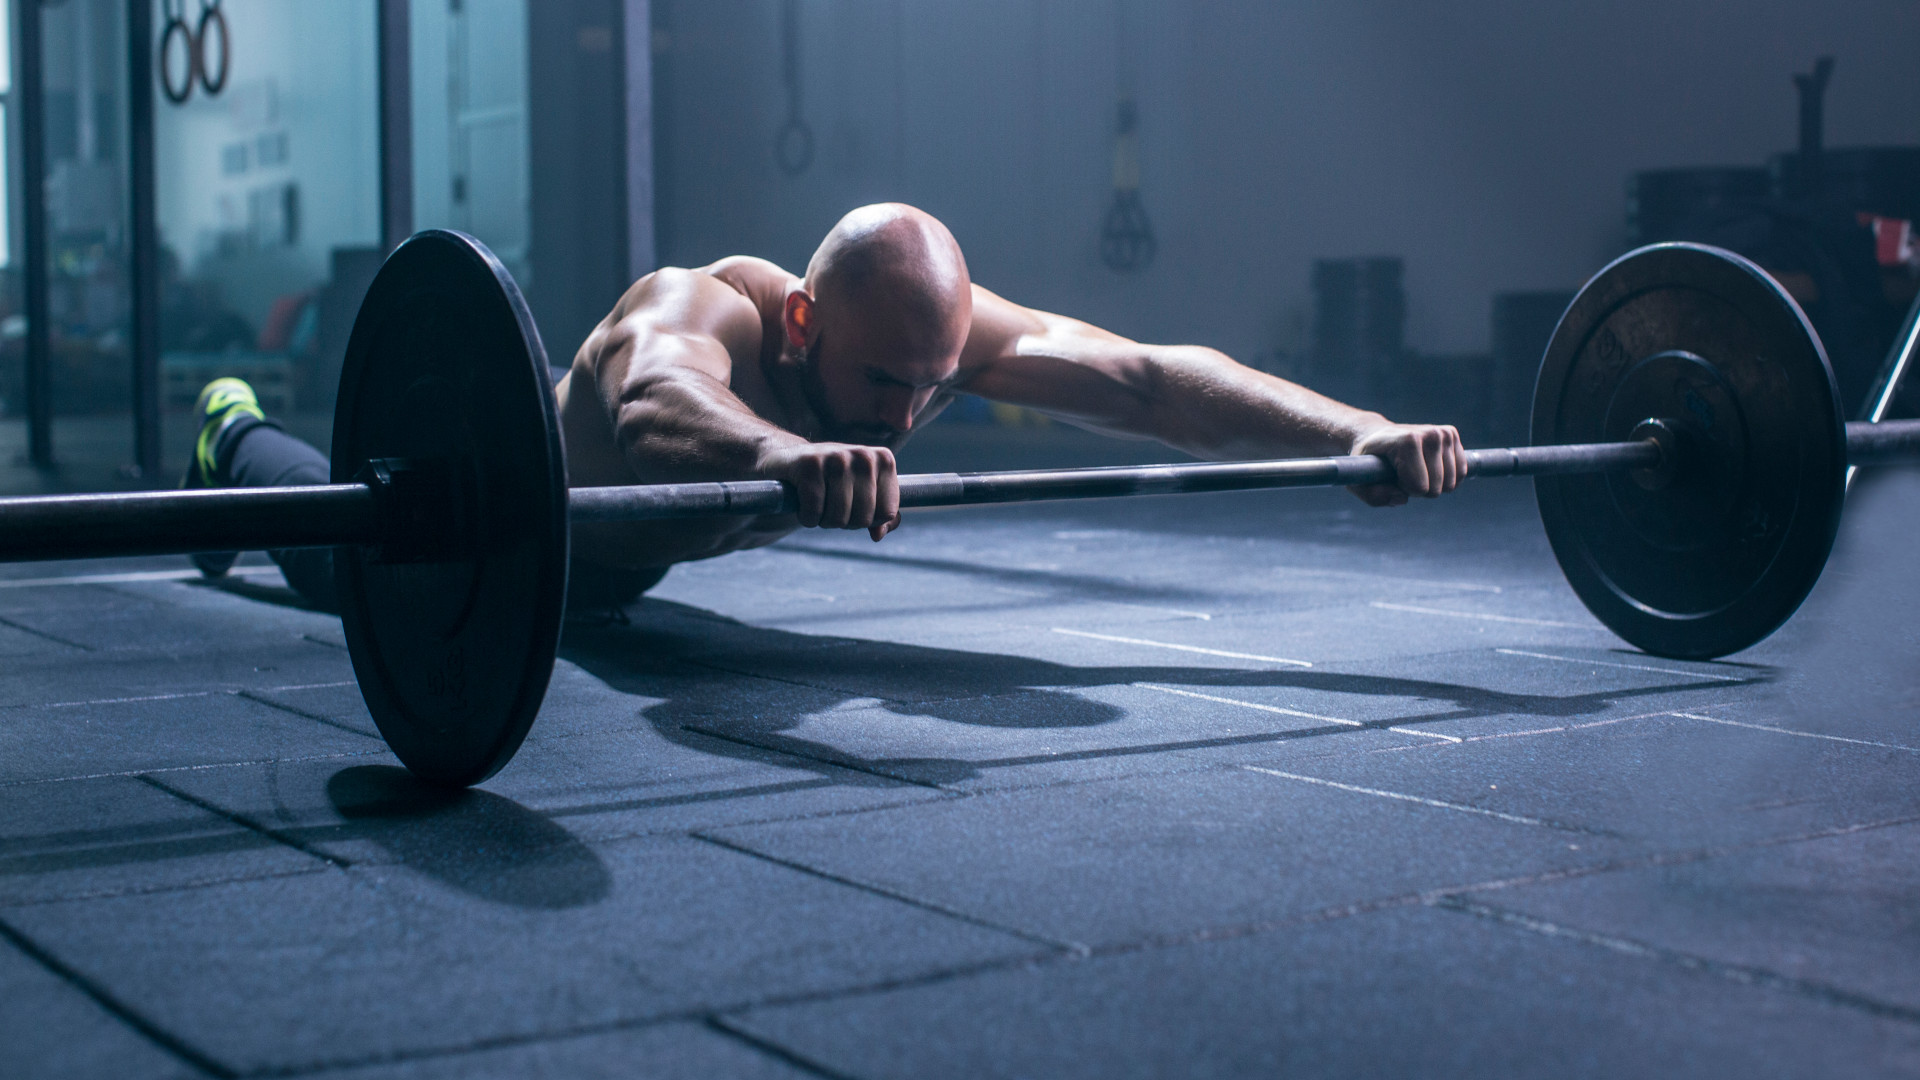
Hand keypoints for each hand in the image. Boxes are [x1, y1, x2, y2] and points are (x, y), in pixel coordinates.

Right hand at [757, 441, 901, 539]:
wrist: (789, 459)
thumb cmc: (832, 480)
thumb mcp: (861, 493)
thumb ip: (880, 515)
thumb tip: (878, 535)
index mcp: (884, 460)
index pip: (887, 513)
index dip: (868, 520)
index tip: (854, 507)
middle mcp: (864, 455)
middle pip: (864, 518)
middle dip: (845, 522)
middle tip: (831, 505)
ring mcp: (837, 457)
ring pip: (839, 517)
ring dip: (824, 520)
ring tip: (818, 503)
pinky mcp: (810, 465)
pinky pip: (814, 512)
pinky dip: (806, 517)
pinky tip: (803, 502)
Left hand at [1348, 422, 1466, 506]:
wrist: (1376, 435)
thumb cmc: (1368, 461)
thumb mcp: (1359, 481)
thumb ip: (1374, 495)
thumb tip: (1402, 499)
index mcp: (1408, 442)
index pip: (1420, 487)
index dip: (1404, 489)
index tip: (1393, 475)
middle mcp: (1430, 434)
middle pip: (1436, 489)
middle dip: (1419, 488)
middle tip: (1403, 472)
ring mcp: (1443, 433)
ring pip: (1450, 484)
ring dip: (1432, 484)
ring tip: (1414, 468)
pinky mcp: (1451, 434)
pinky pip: (1461, 473)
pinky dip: (1445, 478)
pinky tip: (1429, 467)